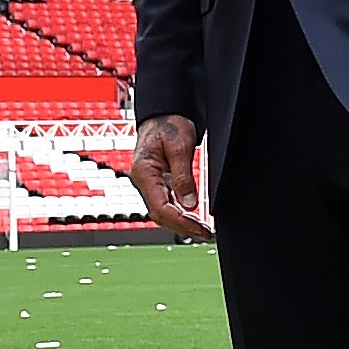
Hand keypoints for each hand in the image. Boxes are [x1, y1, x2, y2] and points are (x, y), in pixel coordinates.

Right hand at [131, 114, 213, 239]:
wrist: (163, 113)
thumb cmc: (169, 124)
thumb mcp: (180, 146)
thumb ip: (182, 176)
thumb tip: (189, 205)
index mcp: (143, 172)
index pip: (160, 207)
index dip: (181, 222)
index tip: (200, 229)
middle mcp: (142, 180)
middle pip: (160, 214)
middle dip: (183, 227)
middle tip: (205, 234)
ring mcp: (148, 183)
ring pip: (162, 211)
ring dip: (181, 223)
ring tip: (202, 230)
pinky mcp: (156, 182)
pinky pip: (165, 203)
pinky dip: (179, 213)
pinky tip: (192, 217)